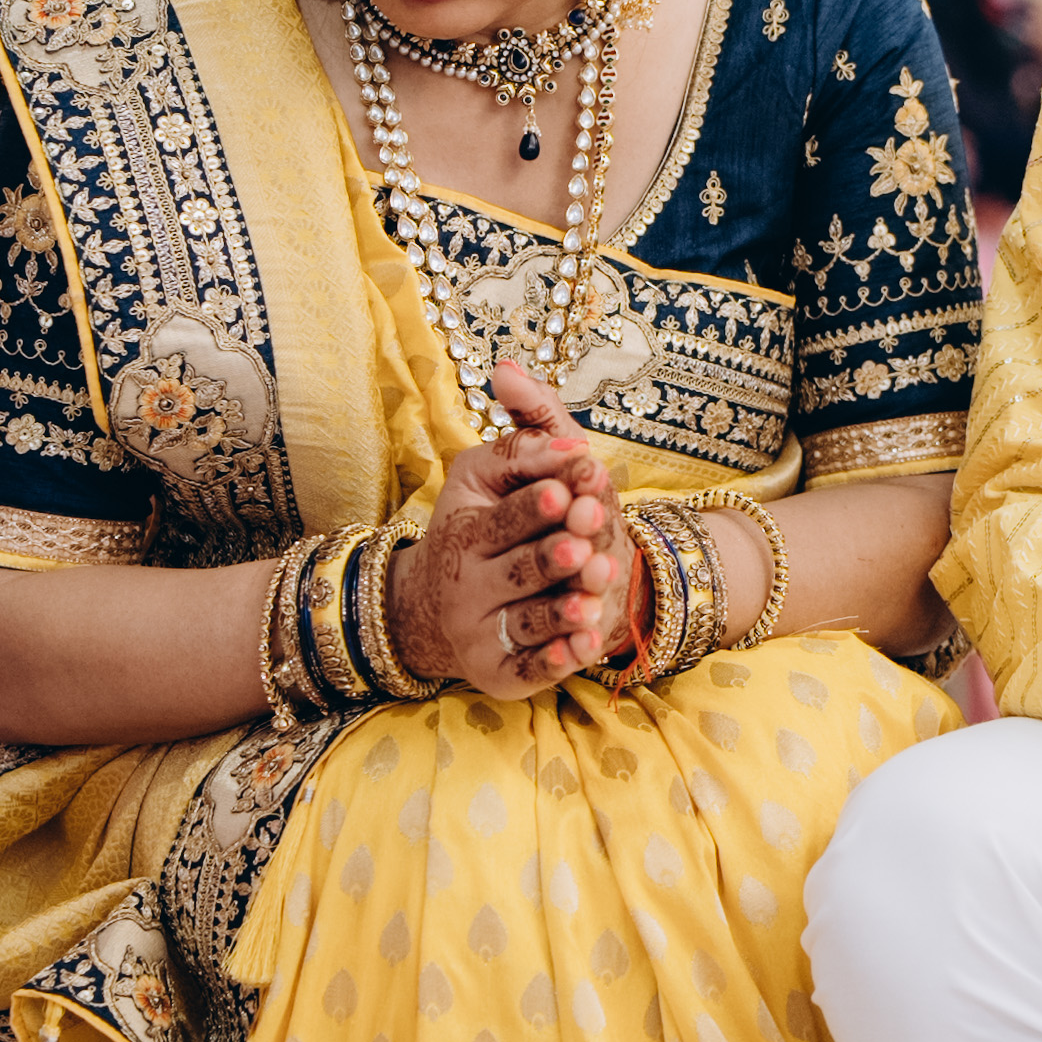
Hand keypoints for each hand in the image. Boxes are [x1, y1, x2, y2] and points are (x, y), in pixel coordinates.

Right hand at [389, 348, 626, 695]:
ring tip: (590, 599)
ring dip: (560, 611)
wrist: (451, 608)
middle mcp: (468, 583)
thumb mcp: (503, 471)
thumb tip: (507, 369)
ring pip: (527, 622)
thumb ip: (524, 427)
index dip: (536, 504)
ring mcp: (483, 631)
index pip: (502, 517)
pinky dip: (557, 660)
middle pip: (519, 569)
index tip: (567, 488)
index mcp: (464, 528)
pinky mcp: (502, 672)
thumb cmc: (496, 524)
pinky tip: (584, 646)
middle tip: (582, 546)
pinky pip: (530, 669)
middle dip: (552, 557)